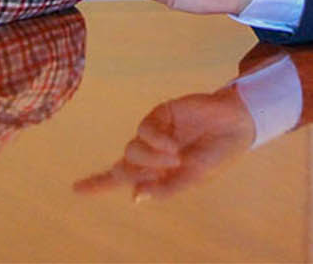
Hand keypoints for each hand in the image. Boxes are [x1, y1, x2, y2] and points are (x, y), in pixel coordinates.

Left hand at [74, 87, 255, 199]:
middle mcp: (151, 153)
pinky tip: (172, 146)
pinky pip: (144, 130)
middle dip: (129, 171)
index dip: (98, 183)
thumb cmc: (217, 155)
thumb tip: (135, 197)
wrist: (236, 125)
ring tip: (175, 159)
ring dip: (149, 158)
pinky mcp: (160, 114)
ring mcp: (154, 133)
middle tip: (160, 170)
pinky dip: (155, 141)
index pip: (122, 178)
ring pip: (132, 149)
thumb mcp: (193, 178)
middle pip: (123, 165)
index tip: (75, 189)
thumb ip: (166, 188)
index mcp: (158, 172)